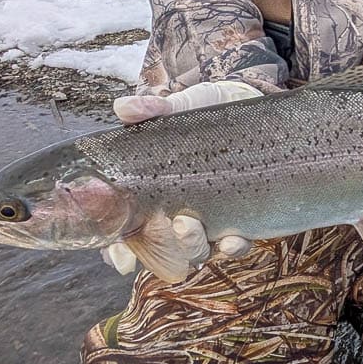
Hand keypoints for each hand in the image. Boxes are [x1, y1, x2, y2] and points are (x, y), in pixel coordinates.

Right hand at [104, 80, 261, 273]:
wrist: (244, 105)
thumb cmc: (202, 112)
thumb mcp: (177, 108)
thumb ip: (150, 109)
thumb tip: (124, 108)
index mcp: (152, 193)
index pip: (127, 230)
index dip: (118, 250)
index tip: (121, 259)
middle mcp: (177, 212)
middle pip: (162, 248)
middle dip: (163, 247)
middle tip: (172, 224)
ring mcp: (209, 218)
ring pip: (196, 251)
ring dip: (192, 247)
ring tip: (192, 225)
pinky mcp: (241, 217)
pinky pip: (235, 245)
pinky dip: (233, 247)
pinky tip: (233, 239)